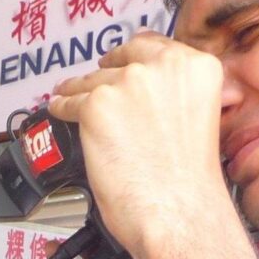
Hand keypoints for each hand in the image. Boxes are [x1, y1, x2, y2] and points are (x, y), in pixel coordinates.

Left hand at [46, 32, 228, 256]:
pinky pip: (68, 102)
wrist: (177, 213)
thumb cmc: (189, 185)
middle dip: (108, 68)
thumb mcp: (199, 118)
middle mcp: (163, 67)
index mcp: (197, 67)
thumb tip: (149, 93)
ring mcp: (127, 84)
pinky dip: (61, 108)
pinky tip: (58, 109)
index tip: (125, 60)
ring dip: (79, 90)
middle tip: (98, 77)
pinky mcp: (96, 106)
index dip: (135, 55)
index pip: (155, 45)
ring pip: (92, 81)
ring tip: (69, 95)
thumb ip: (177, 96)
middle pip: (121, 57)